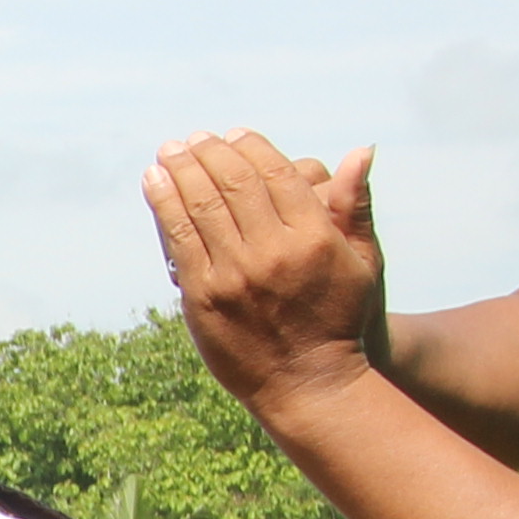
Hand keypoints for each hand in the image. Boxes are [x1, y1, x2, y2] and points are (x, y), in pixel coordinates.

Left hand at [144, 130, 385, 416]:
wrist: (308, 383)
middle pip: (233, 183)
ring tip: (169, 151)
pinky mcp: (204, 297)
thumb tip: (359, 149)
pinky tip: (154, 182)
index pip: (275, 173)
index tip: (234, 135)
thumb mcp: (363, 261)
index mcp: (314, 237)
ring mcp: (235, 275)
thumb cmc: (341, 318)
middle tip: (195, 139)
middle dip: (210, 152)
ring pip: (201, 205)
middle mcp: (273, 251)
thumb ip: (355, 204)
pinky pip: (179, 238)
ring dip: (180, 169)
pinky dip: (164, 204)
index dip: (250, 147)